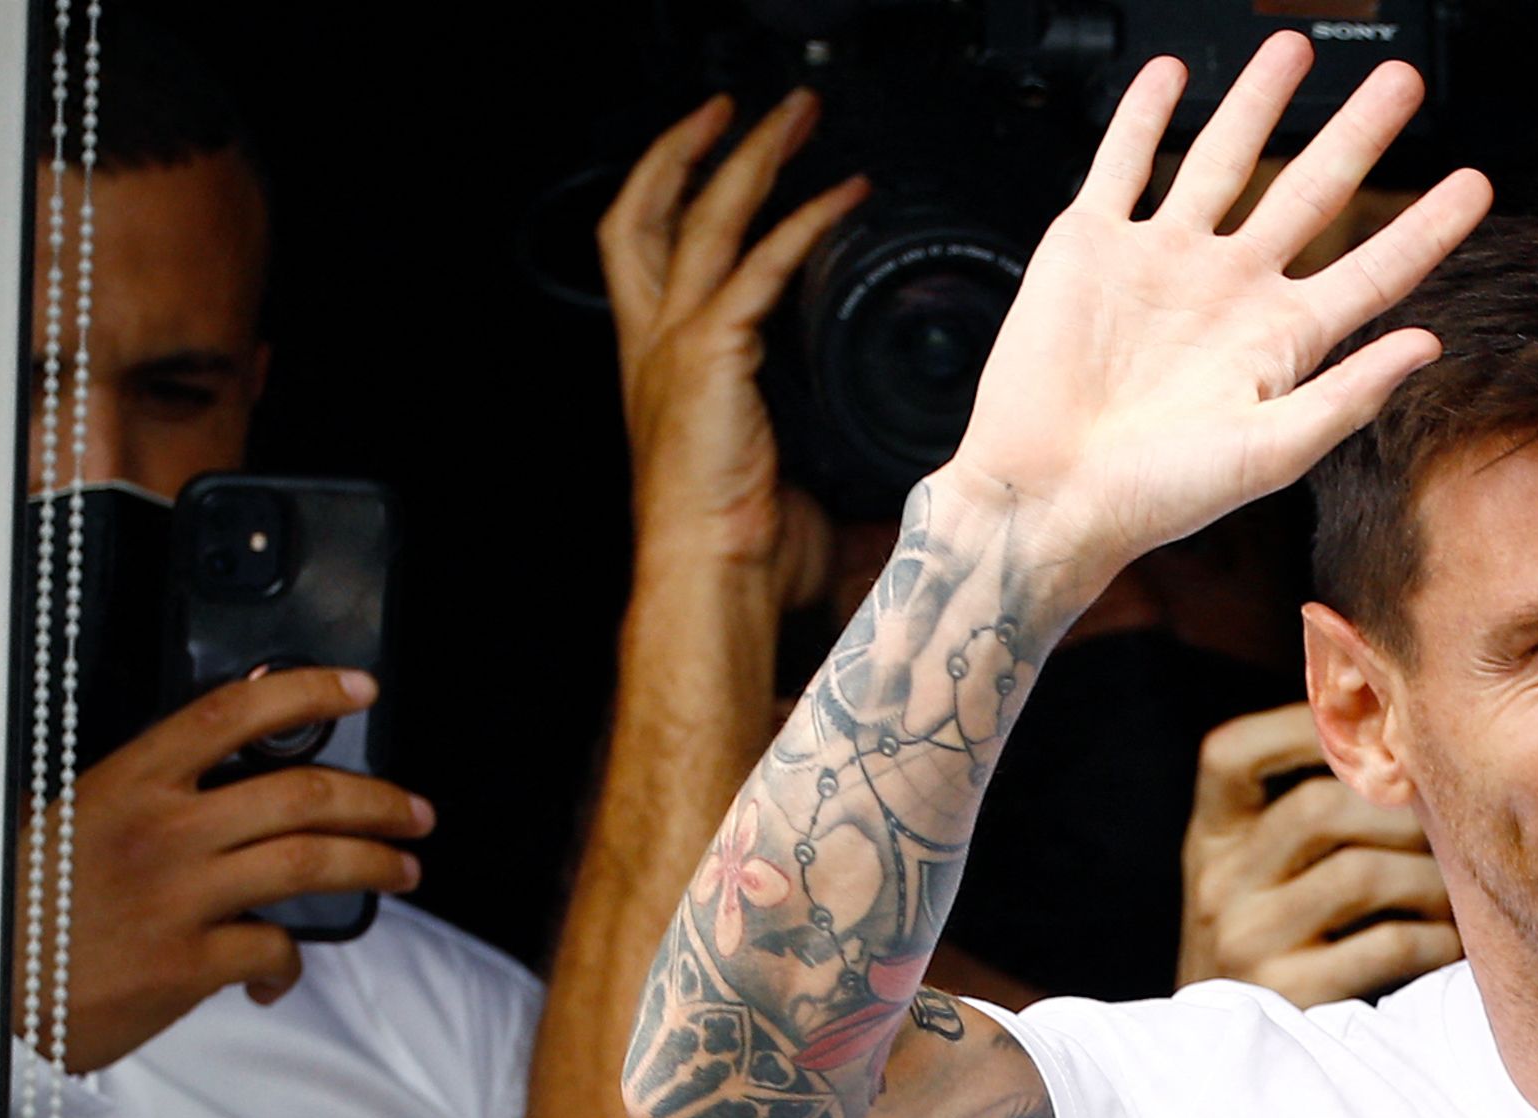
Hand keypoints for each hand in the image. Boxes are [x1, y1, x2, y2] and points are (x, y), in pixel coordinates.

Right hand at [26, 670, 428, 1073]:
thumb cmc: (28, 905)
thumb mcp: (72, 820)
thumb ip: (147, 790)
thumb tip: (221, 750)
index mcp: (129, 783)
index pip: (231, 714)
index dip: (306, 693)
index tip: (359, 689)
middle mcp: (161, 831)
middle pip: (300, 794)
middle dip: (377, 800)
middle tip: (415, 813)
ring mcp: (178, 896)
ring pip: (309, 863)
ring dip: (374, 864)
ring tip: (402, 870)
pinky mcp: (188, 963)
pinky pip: (275, 949)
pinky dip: (290, 963)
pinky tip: (279, 972)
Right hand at [600, 92, 868, 593]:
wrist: (709, 583)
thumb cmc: (742, 558)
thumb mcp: (786, 493)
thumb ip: (821, 464)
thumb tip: (888, 490)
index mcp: (663, 372)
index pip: (648, 256)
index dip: (676, 199)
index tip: (720, 164)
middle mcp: (655, 347)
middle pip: (650, 214)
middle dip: (696, 153)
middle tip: (749, 113)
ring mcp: (675, 345)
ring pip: (702, 218)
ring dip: (752, 159)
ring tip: (795, 120)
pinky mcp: (710, 353)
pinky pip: (760, 265)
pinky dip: (804, 222)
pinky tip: (843, 196)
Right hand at [941, 32, 1490, 581]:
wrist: (1049, 492)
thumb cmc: (1156, 494)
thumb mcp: (1273, 452)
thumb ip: (1350, 395)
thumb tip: (1427, 345)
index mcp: (1280, 343)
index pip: (1373, 270)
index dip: (1427, 227)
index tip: (1476, 185)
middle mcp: (1229, 292)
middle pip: (1311, 193)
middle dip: (1358, 135)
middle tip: (1400, 83)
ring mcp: (1163, 262)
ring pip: (1223, 160)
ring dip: (1257, 103)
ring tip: (1291, 48)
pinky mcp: (1093, 247)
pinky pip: (1123, 163)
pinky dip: (1143, 117)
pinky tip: (1170, 76)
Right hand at [1179, 703, 1458, 1001]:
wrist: (1229, 1067)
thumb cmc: (1273, 948)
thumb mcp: (1257, 877)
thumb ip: (1304, 820)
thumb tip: (1409, 744)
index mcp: (1209, 840)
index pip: (1230, 754)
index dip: (1302, 728)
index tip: (1376, 738)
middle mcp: (1216, 883)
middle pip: (1320, 809)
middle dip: (1404, 814)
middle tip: (1456, 827)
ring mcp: (1246, 941)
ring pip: (1361, 874)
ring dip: (1431, 878)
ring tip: (1463, 891)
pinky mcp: (1288, 996)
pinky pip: (1386, 946)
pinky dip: (1435, 940)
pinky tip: (1453, 944)